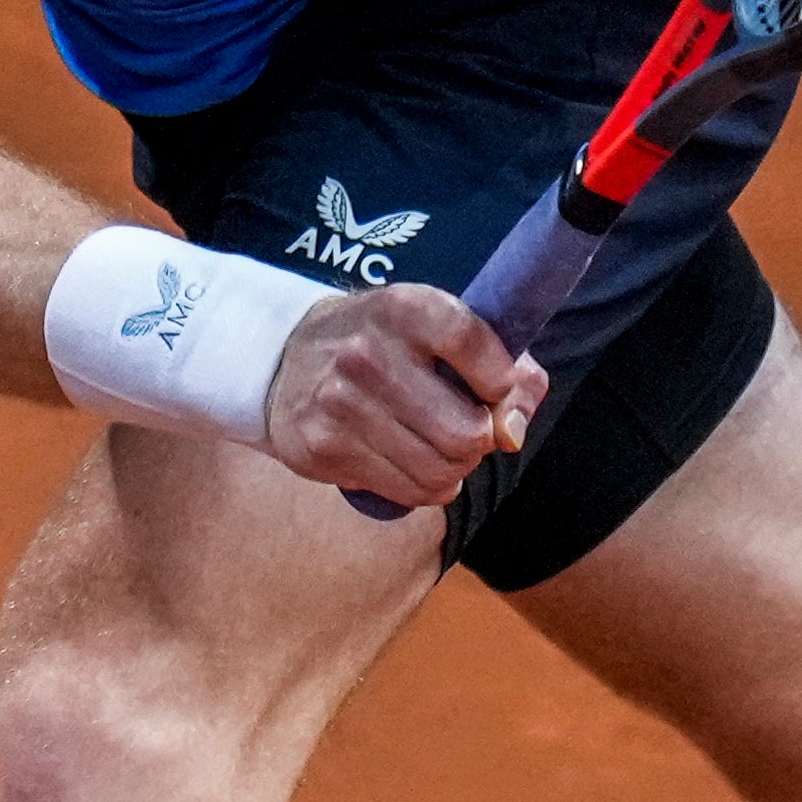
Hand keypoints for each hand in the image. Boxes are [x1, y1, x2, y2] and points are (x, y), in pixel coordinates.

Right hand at [262, 283, 547, 507]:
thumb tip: (514, 431)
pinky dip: (423, 487)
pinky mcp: (323, 448)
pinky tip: (410, 462)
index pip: (480, 351)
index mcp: (405, 309)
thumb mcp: (442, 329)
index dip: (503, 384)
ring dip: (454, 469)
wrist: (287, 357)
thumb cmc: (388, 346)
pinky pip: (407, 493)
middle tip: (466, 428)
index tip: (494, 388)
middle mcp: (367, 353)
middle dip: (479, 440)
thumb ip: (508, 369)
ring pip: (440, 471)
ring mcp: (340, 404)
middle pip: (467, 433)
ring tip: (438, 447)